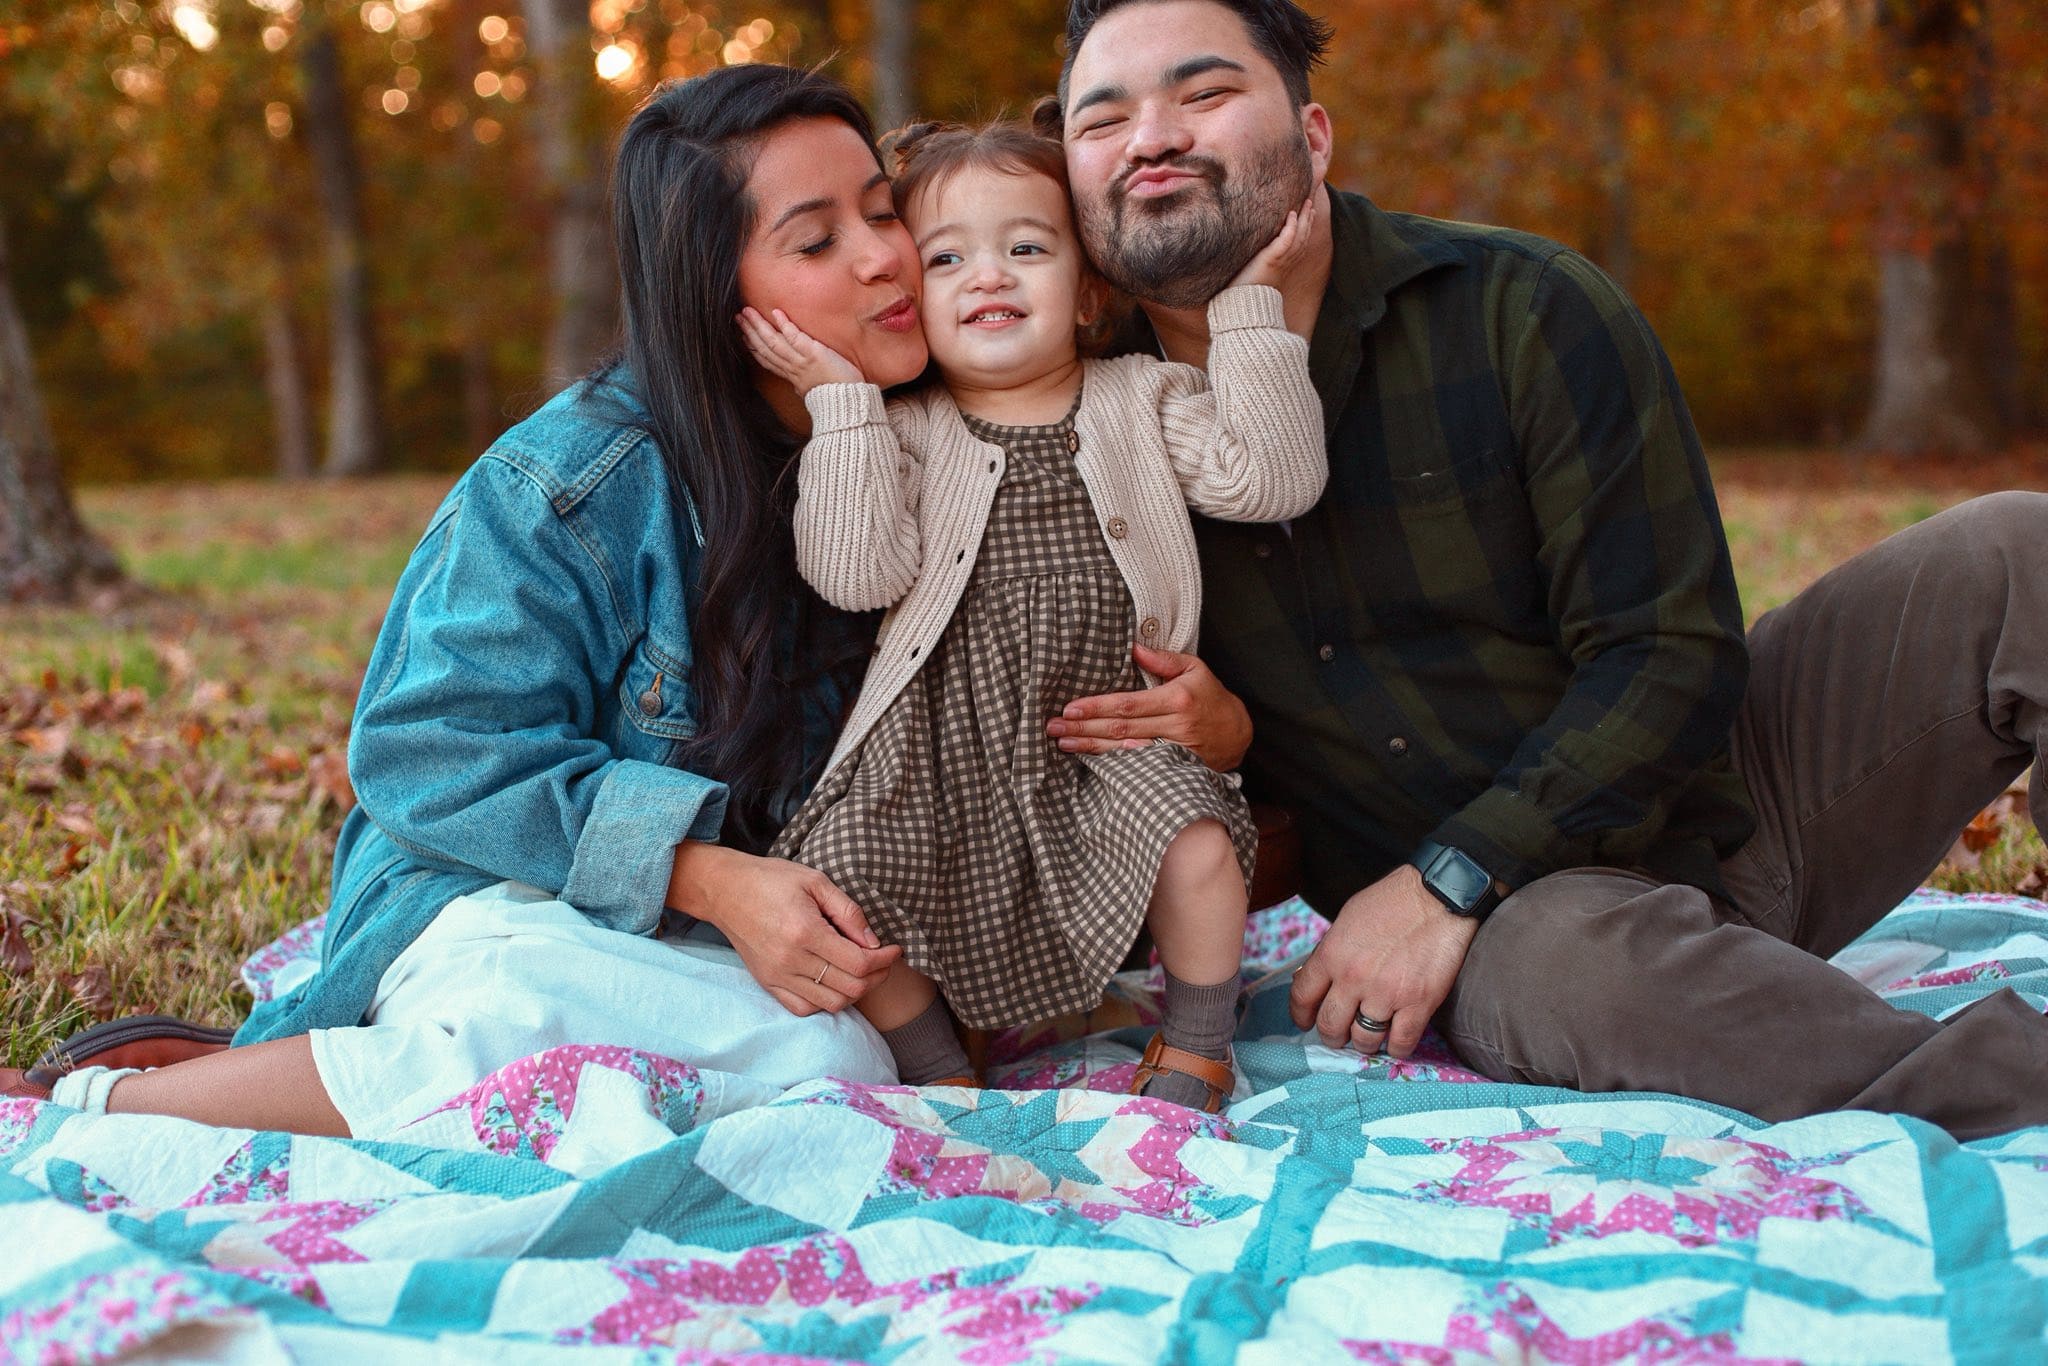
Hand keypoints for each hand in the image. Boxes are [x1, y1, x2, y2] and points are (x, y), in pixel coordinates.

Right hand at [667, 841, 900, 1015]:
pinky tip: (833, 982)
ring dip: (855, 992)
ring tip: (862, 971)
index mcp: (805, 931)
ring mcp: (777, 976)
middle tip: (884, 960)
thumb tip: (873, 942)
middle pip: (850, 988)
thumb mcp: (816, 881)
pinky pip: (803, 1008)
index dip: (885, 960)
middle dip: (877, 976)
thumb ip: (848, 912)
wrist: (725, 890)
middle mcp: (790, 960)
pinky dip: (825, 1002)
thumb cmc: (771, 879)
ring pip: (831, 1004)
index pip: (859, 963)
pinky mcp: (767, 983)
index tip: (895, 949)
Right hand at [737, 306, 863, 394]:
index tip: (742, 337)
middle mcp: (793, 369)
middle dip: (750, 333)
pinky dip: (784, 325)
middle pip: (765, 349)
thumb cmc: (838, 397)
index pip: (768, 361)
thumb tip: (798, 389)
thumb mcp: (814, 393)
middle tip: (738, 318)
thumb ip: (804, 386)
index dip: (753, 348)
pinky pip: (794, 337)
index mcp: (793, 378)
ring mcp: (801, 361)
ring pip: (773, 342)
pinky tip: (775, 312)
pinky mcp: (813, 354)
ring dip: (759, 326)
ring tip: (747, 312)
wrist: (849, 403)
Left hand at [1045, 643, 1251, 770]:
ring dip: (1090, 748)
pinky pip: (1135, 766)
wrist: (1237, 734)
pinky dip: (1110, 764)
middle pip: (1120, 730)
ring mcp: (1172, 752)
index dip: (1097, 707)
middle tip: (1054, 728)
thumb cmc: (1211, 696)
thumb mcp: (1194, 668)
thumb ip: (1163, 659)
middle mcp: (1174, 727)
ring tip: (1063, 743)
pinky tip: (1088, 761)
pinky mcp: (1170, 767)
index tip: (1070, 709)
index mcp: (1176, 700)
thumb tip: (1133, 646)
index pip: (1128, 704)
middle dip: (1084, 729)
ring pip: (1124, 750)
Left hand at [1229, 194, 1316, 290]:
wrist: (1241, 305)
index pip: (1299, 243)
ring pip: (1298, 237)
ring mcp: (1280, 262)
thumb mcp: (1255, 271)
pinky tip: (1292, 216)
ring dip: (1304, 219)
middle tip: (1311, 203)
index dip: (1306, 228)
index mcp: (1283, 265)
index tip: (1310, 214)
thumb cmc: (1244, 290)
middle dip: (1308, 220)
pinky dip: (1290, 228)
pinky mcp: (1271, 260)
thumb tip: (1253, 252)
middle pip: (1302, 238)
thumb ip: (1259, 260)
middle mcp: (1285, 263)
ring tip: (1307, 204)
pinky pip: (1285, 242)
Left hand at [1286, 864, 1477, 1057]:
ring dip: (1364, 1043)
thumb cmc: (1392, 901)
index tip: (1306, 1021)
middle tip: (1340, 1034)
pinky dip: (1396, 1047)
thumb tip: (1318, 980)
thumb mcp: (1347, 920)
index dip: (1301, 1015)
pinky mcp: (1419, 1003)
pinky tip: (1395, 1040)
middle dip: (1332, 1035)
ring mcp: (1387, 994)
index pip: (1302, 997)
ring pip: (1364, 1040)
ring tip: (1369, 1036)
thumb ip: (1331, 952)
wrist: (1438, 896)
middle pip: (1330, 1026)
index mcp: (1332, 954)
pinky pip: (1401, 1043)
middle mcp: (1354, 979)